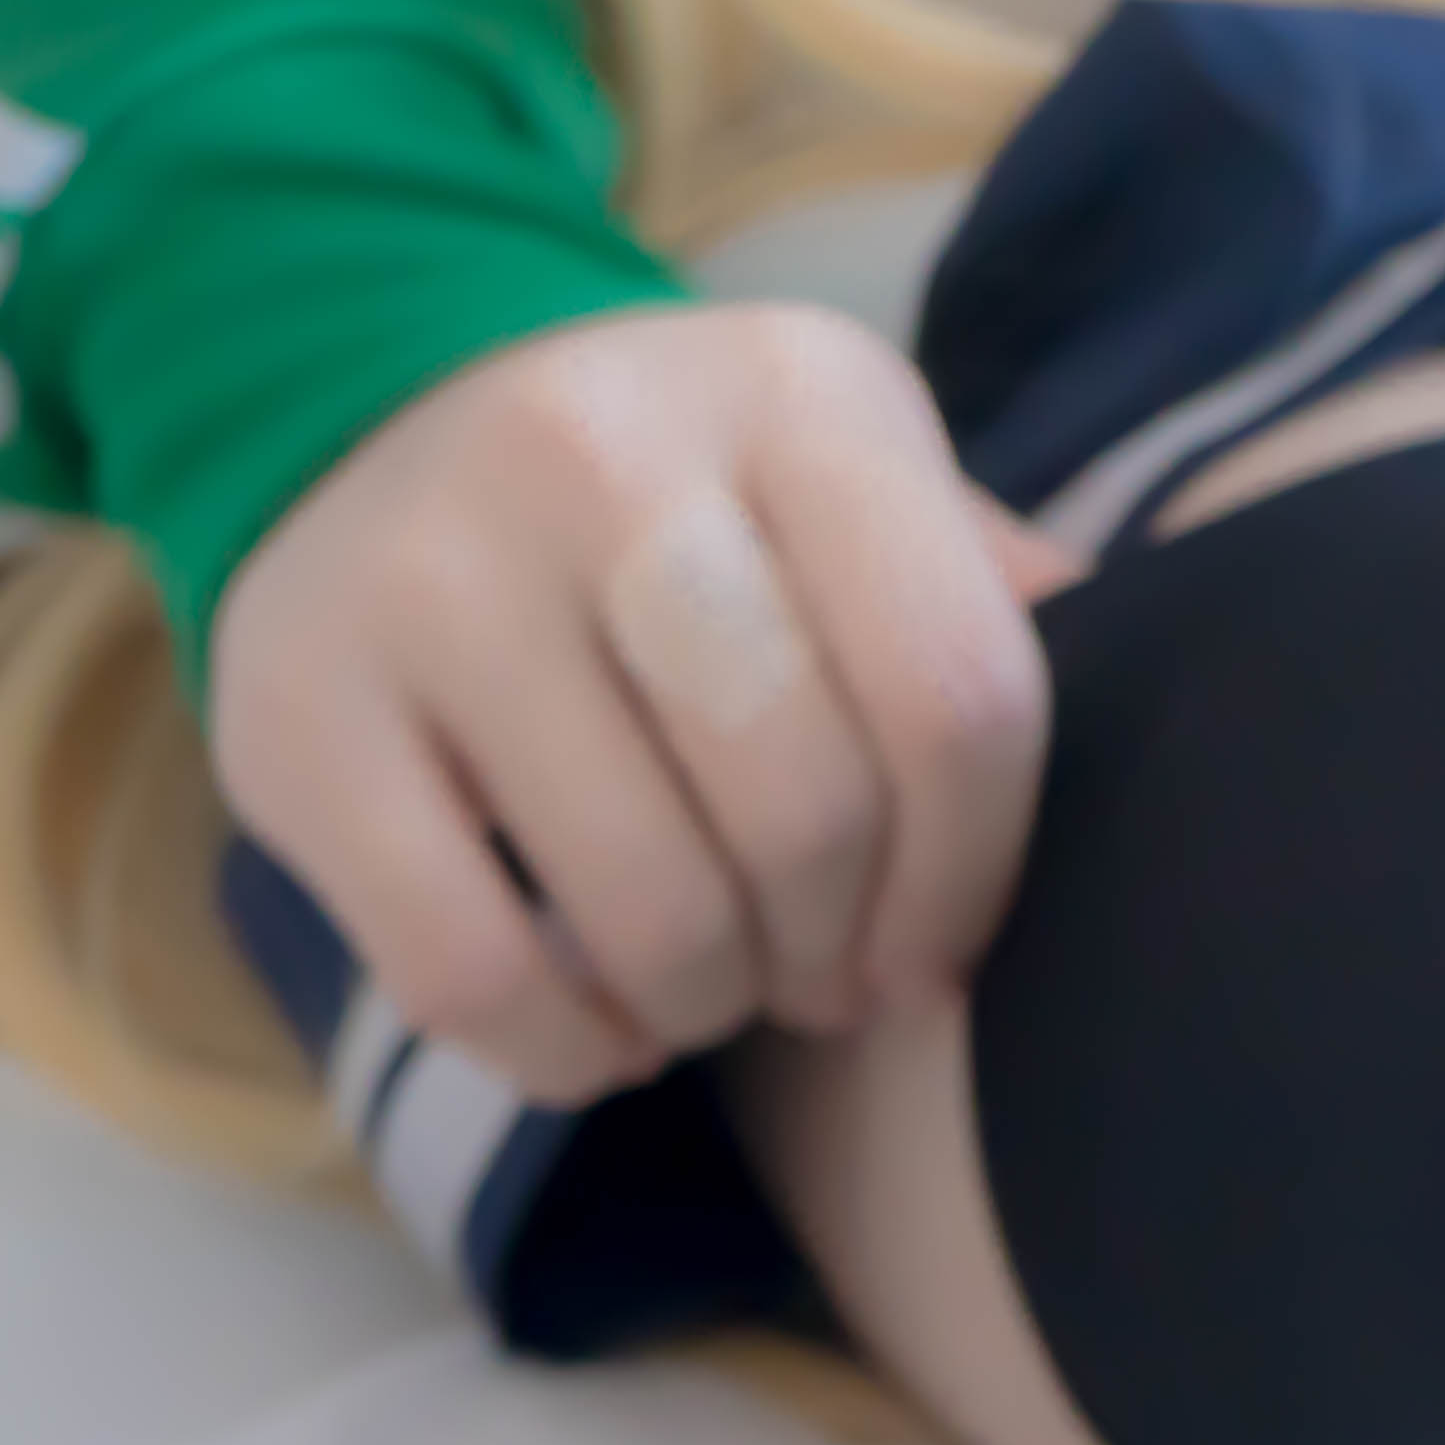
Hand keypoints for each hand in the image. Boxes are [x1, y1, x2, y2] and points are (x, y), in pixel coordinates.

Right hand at [209, 303, 1078, 1105]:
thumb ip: (983, 588)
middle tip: (820, 973)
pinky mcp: (298, 717)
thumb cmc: (682, 496)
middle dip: (838, 947)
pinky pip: (471, 971)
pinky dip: (565, 1045)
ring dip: (710, 1000)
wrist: (370, 418)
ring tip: (711, 981)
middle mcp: (607, 458)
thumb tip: (1146, 714)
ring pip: (651, 905)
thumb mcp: (849, 474)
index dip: (973, 874)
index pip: (959, 694)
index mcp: (796, 400)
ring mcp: (433, 579)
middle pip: (809, 810)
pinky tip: (596, 1015)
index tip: (936, 943)